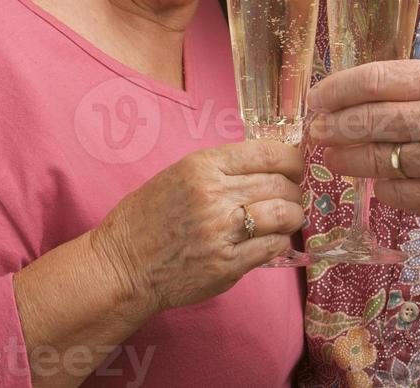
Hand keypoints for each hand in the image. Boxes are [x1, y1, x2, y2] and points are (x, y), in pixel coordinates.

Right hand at [91, 141, 304, 316]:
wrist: (123, 264)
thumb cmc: (149, 216)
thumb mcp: (180, 173)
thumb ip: (222, 168)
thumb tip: (267, 166)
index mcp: (203, 165)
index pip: (267, 153)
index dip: (292, 159)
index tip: (296, 165)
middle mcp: (215, 195)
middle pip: (280, 183)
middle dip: (294, 188)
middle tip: (292, 194)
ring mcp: (222, 231)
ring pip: (284, 214)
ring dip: (293, 215)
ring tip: (289, 217)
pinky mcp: (227, 265)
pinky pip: (273, 247)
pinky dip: (281, 241)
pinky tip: (273, 239)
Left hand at [307, 59, 419, 229]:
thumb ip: (419, 86)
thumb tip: (361, 93)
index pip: (376, 79)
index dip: (338, 88)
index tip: (317, 96)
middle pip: (369, 120)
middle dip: (333, 126)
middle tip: (314, 130)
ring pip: (379, 159)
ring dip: (347, 159)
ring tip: (330, 155)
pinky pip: (399, 193)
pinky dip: (381, 187)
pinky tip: (374, 181)